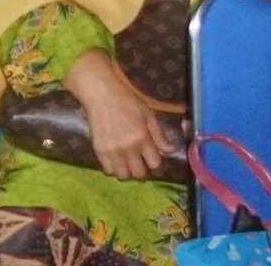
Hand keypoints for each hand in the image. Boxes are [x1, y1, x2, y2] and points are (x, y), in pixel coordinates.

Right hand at [64, 52, 178, 180]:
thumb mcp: (148, 114)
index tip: (154, 163)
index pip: (154, 164)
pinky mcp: (99, 151)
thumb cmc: (127, 101)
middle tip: (140, 163)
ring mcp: (112, 150)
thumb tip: (171, 150)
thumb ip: (159, 134)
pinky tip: (116, 159)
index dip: (156, 166)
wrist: (102, 94)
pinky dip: (113, 168)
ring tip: (128, 163)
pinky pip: (108, 171)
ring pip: (123, 176)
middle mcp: (127, 147)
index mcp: (142, 136)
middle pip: (139, 174)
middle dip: (142, 171)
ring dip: (128, 172)